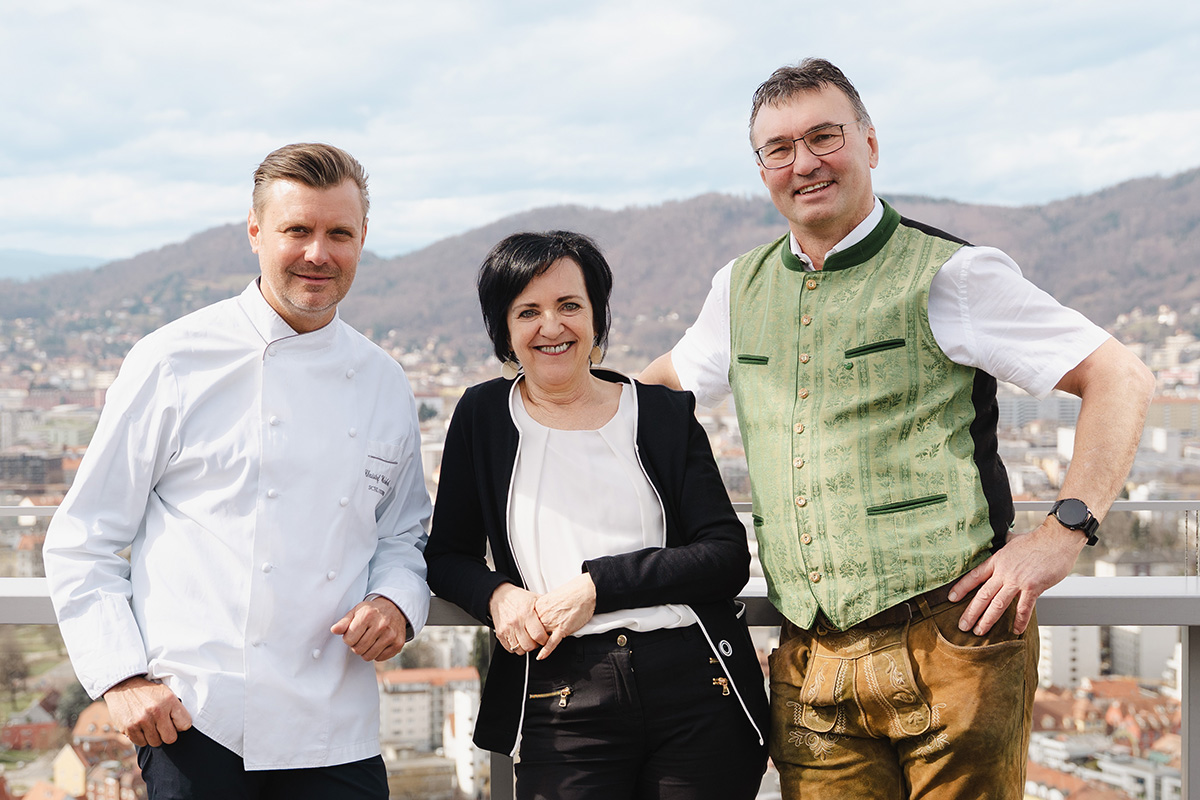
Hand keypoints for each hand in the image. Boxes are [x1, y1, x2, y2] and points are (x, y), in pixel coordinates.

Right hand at [103, 676, 191, 746]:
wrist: (122, 686)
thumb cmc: (147, 692)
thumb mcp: (165, 693)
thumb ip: (175, 708)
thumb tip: (183, 727)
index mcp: (170, 700)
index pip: (185, 724)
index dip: (180, 726)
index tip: (174, 723)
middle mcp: (157, 711)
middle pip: (170, 738)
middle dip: (166, 734)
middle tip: (161, 727)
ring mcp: (143, 720)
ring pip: (155, 742)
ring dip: (153, 736)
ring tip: (148, 725)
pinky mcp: (129, 727)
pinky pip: (141, 743)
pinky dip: (141, 738)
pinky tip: (139, 727)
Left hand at [331, 596, 408, 661]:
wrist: (395, 608)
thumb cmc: (372, 611)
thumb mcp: (356, 611)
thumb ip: (344, 622)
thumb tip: (334, 630)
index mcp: (368, 615)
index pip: (349, 640)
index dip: (348, 638)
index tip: (353, 633)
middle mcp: (381, 625)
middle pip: (358, 649)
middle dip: (356, 645)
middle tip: (362, 637)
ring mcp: (391, 635)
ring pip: (369, 656)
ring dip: (366, 651)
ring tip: (370, 640)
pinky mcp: (398, 644)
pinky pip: (380, 658)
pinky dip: (377, 653)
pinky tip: (379, 642)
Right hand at [489, 583, 548, 655]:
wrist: (500, 596)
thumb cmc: (519, 598)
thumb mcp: (535, 599)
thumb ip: (546, 609)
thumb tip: (559, 613)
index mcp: (526, 613)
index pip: (538, 635)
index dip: (545, 640)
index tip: (546, 639)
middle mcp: (516, 622)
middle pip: (529, 645)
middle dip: (536, 645)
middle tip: (537, 640)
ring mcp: (507, 629)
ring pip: (520, 650)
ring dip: (526, 647)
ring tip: (529, 639)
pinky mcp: (500, 634)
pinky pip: (510, 649)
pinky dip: (516, 647)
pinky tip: (520, 639)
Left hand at [533, 573, 596, 659]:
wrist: (584, 592)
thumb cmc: (572, 593)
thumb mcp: (551, 598)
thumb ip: (544, 608)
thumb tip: (540, 615)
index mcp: (539, 606)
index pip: (527, 622)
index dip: (527, 630)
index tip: (525, 634)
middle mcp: (543, 615)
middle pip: (531, 631)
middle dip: (531, 638)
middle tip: (529, 643)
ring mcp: (552, 622)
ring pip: (540, 638)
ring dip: (538, 644)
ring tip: (536, 647)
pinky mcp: (562, 629)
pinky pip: (551, 643)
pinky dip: (546, 651)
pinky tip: (541, 656)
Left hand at [949, 519, 1085, 634]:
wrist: (1057, 539)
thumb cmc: (1038, 540)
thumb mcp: (1013, 540)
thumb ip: (1005, 544)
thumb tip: (1003, 539)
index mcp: (997, 560)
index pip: (974, 576)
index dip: (961, 587)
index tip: (951, 598)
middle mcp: (1004, 572)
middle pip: (982, 594)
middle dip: (971, 612)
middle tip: (963, 625)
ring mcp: (1018, 580)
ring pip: (998, 604)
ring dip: (987, 620)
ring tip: (980, 631)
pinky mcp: (1033, 587)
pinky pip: (1024, 608)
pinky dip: (1019, 620)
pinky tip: (1016, 630)